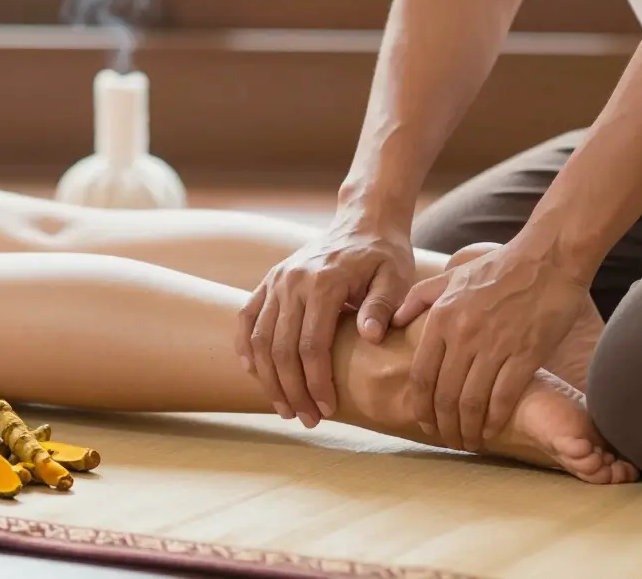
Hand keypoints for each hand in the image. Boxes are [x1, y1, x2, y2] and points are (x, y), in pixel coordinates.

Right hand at [236, 213, 414, 427]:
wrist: (364, 221)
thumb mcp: (396, 277)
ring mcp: (277, 280)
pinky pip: (247, 316)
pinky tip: (253, 373)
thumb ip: (383, 306)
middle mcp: (293, 281)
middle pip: (281, 348)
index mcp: (324, 282)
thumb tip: (369, 337)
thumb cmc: (385, 255)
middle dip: (292, 390)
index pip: (311, 345)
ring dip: (269, 379)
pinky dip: (245, 347)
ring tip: (285, 408)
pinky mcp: (270, 280)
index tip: (327, 409)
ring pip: (259, 339)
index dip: (316, 382)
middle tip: (306, 420)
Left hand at [393, 240, 590, 451]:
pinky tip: (492, 430)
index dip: (420, 406)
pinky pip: (504, 398)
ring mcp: (494, 346)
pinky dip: (495, 420)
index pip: (421, 375)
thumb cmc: (501, 266)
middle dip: (443, 425)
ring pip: (471, 402)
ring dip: (468, 429)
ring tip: (469, 441)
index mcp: (441, 318)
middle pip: (443, 395)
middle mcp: (463, 335)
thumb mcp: (452, 276)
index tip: (424, 423)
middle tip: (448, 439)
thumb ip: (419, 298)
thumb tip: (393, 320)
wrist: (548, 257)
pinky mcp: (525, 354)